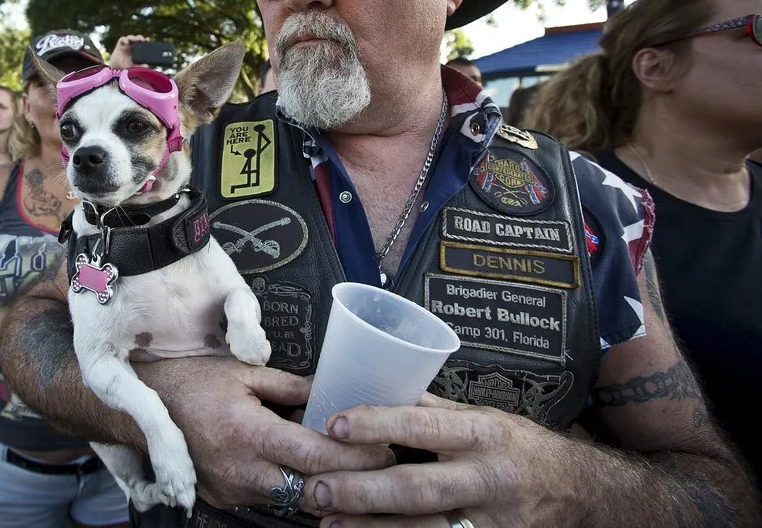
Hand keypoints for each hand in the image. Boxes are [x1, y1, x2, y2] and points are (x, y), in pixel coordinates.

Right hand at [108, 34, 148, 68]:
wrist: (116, 67)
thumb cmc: (126, 66)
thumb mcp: (135, 67)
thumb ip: (140, 66)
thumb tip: (147, 66)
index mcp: (137, 50)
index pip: (141, 42)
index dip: (145, 40)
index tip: (148, 39)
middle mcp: (131, 46)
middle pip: (136, 38)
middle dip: (139, 37)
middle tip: (142, 40)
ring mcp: (125, 45)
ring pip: (130, 37)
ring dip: (133, 37)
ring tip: (135, 40)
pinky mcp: (120, 45)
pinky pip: (122, 39)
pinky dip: (124, 39)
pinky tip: (127, 42)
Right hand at [137, 357, 395, 508]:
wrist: (144, 408)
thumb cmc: (194, 382)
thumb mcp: (244, 373)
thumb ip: (291, 386)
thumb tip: (333, 391)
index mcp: (246, 432)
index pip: (313, 455)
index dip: (355, 457)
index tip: (385, 449)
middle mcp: (240, 470)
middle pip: (310, 491)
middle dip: (351, 482)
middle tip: (383, 465)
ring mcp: (231, 491)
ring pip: (292, 502)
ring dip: (326, 489)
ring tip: (356, 469)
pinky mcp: (224, 500)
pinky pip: (271, 501)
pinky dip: (296, 491)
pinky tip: (316, 475)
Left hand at [300, 393, 575, 526]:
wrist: (584, 493)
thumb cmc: (523, 449)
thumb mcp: (486, 418)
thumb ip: (434, 412)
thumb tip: (379, 387)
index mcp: (483, 433)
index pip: (423, 425)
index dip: (377, 424)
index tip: (335, 424)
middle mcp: (489, 478)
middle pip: (416, 488)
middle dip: (362, 491)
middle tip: (318, 488)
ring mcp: (493, 522)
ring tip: (328, 522)